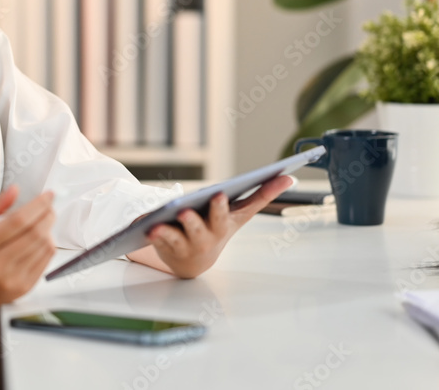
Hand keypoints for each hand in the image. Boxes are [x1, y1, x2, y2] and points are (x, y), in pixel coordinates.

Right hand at [0, 185, 55, 314]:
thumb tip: (15, 190)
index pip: (17, 221)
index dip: (37, 205)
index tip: (48, 195)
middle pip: (35, 233)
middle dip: (47, 215)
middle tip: (49, 207)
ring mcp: (11, 280)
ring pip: (44, 247)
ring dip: (48, 230)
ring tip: (42, 224)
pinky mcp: (23, 289)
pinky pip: (46, 262)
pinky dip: (47, 246)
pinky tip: (40, 241)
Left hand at [138, 175, 293, 278]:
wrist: (193, 262)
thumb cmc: (218, 228)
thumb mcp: (239, 213)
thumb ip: (262, 195)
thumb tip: (290, 177)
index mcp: (225, 224)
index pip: (232, 212)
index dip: (225, 205)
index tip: (220, 194)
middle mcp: (208, 236)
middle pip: (206, 225)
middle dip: (203, 216)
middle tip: (198, 205)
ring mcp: (187, 243)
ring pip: (180, 236)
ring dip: (174, 229)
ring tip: (166, 220)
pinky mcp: (167, 246)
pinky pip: (160, 241)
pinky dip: (155, 234)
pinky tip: (148, 226)